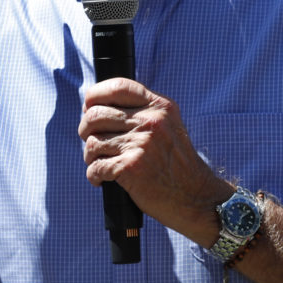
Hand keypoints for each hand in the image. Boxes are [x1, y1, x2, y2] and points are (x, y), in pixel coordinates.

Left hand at [78, 78, 232, 242]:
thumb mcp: (168, 125)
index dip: (96, 94)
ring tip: (99, 162)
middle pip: (97, 114)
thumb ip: (142, 111)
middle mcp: (150, 121)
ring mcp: (140, 144)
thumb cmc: (176, 163)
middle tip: (90, 140)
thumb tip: (98, 106)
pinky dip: (93, 174)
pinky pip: (95, 166)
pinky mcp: (130, 167)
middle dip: (86, 129)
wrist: (196, 196)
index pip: (118, 86)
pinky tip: (101, 179)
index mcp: (159, 106)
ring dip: (90, 155)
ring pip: (93, 141)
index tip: (88, 106)